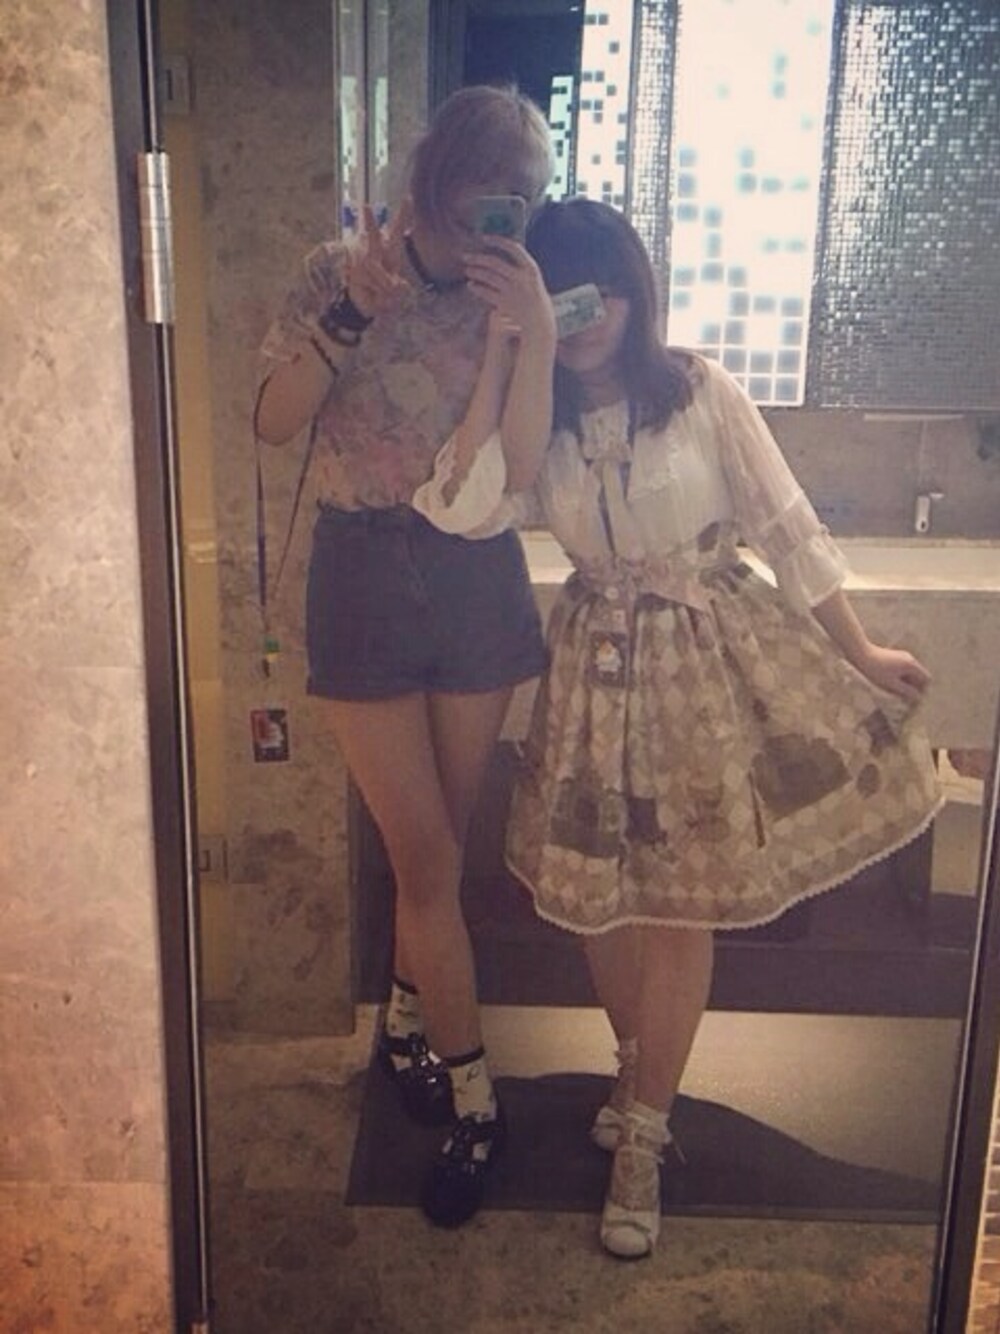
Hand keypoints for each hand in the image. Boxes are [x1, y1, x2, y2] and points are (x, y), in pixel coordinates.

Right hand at [344, 199, 412, 318]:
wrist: (364, 308)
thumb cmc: (383, 298)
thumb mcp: (394, 295)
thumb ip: (396, 288)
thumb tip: (397, 284)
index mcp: (391, 255)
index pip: (397, 233)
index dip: (403, 216)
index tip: (408, 197)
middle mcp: (375, 253)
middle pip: (374, 236)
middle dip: (369, 222)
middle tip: (366, 206)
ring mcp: (362, 260)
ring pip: (372, 265)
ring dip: (381, 282)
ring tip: (382, 293)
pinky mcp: (353, 269)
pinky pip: (365, 277)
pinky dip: (372, 287)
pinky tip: (371, 291)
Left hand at [464, 237, 555, 345]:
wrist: (540, 321)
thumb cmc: (534, 298)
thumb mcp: (532, 278)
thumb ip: (518, 267)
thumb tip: (497, 255)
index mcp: (531, 268)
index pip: (513, 248)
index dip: (497, 241)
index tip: (483, 238)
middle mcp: (522, 278)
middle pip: (495, 263)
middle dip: (478, 258)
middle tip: (466, 256)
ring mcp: (513, 291)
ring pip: (489, 277)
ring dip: (475, 272)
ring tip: (467, 270)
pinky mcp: (505, 304)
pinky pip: (487, 293)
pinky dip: (477, 288)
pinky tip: (471, 285)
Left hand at [853, 644, 930, 702]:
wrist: (861, 654)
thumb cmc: (876, 671)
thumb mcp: (892, 684)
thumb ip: (906, 691)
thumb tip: (918, 697)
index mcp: (912, 665)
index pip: (926, 679)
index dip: (922, 690)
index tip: (913, 698)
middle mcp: (910, 658)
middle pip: (919, 676)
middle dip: (914, 686)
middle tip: (903, 696)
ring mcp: (903, 656)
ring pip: (910, 673)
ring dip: (906, 682)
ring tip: (895, 690)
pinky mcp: (895, 656)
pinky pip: (903, 669)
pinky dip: (900, 676)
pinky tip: (889, 682)